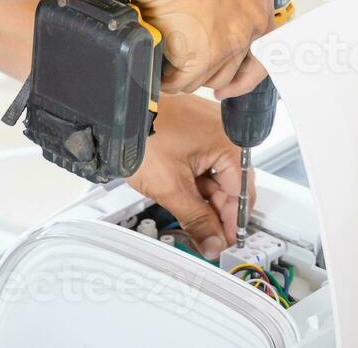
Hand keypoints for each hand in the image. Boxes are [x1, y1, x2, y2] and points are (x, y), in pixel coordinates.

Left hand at [128, 94, 248, 257]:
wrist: (115, 114)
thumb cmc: (142, 134)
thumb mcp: (170, 187)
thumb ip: (196, 220)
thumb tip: (213, 242)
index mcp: (228, 143)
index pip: (242, 193)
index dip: (232, 223)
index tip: (223, 243)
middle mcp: (224, 133)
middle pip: (231, 184)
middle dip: (217, 213)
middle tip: (205, 237)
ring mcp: (208, 130)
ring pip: (215, 175)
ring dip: (204, 199)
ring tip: (189, 219)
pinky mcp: (194, 131)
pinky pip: (203, 162)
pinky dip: (195, 182)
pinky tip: (184, 198)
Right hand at [133, 0, 274, 94]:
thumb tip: (216, 10)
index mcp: (259, 1)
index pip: (265, 45)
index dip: (249, 65)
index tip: (238, 76)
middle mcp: (251, 24)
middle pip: (238, 67)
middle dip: (217, 74)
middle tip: (204, 80)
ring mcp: (230, 44)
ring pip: (212, 78)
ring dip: (191, 77)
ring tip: (173, 66)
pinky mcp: (205, 58)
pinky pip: (185, 82)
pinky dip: (170, 80)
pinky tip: (162, 73)